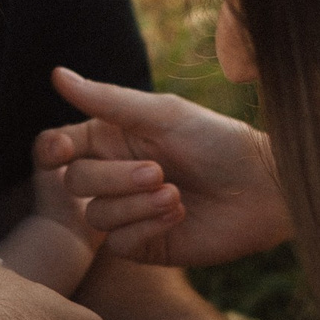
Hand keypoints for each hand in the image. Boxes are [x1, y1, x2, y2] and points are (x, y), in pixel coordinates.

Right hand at [35, 68, 292, 267]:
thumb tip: (56, 74)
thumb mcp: (163, 115)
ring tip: (176, 194)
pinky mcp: (146, 245)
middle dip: (115, 179)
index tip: (62, 151)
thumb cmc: (218, 141)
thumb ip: (108, 100)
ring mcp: (129, 213)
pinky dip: (146, 227)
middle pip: (76, 182)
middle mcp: (115, 177)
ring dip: (136, 205)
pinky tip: (178, 214)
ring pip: (96, 216)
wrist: (265, 188)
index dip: (54, 150)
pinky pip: (119, 244)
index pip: (62, 146)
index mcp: (114, 139)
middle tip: (159, 172)